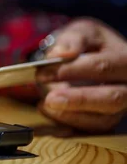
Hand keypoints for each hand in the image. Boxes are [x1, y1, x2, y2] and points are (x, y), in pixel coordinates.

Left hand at [36, 18, 126, 132]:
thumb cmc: (89, 43)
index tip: (44, 72)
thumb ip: (72, 39)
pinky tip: (49, 116)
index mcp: (126, 61)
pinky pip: (92, 131)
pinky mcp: (107, 121)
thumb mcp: (82, 32)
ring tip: (45, 106)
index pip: (104, 67)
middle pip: (112, 99)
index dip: (73, 71)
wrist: (94, 56)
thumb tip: (61, 54)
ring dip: (71, 116)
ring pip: (103, 120)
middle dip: (79, 100)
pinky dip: (69, 127)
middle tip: (50, 99)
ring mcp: (121, 108)